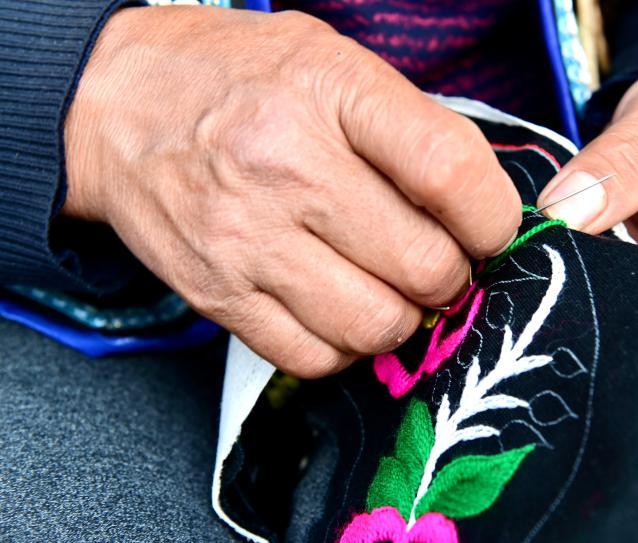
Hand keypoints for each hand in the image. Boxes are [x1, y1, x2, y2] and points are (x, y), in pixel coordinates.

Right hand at [63, 6, 519, 376]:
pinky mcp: (217, 296)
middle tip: (435, 258)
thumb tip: (483, 213)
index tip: (490, 229)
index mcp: (331, 92)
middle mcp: (288, 169)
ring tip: (387, 284)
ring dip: (402, 316)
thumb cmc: (240, 78)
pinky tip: (338, 308)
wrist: (115, 103)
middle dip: (452, 276)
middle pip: (425, 267)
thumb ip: (411, 128)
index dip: (494, 219)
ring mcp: (248, 240)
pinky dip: (344, 345)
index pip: (451, 173)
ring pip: (377, 326)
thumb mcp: (333, 61)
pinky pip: (315, 359)